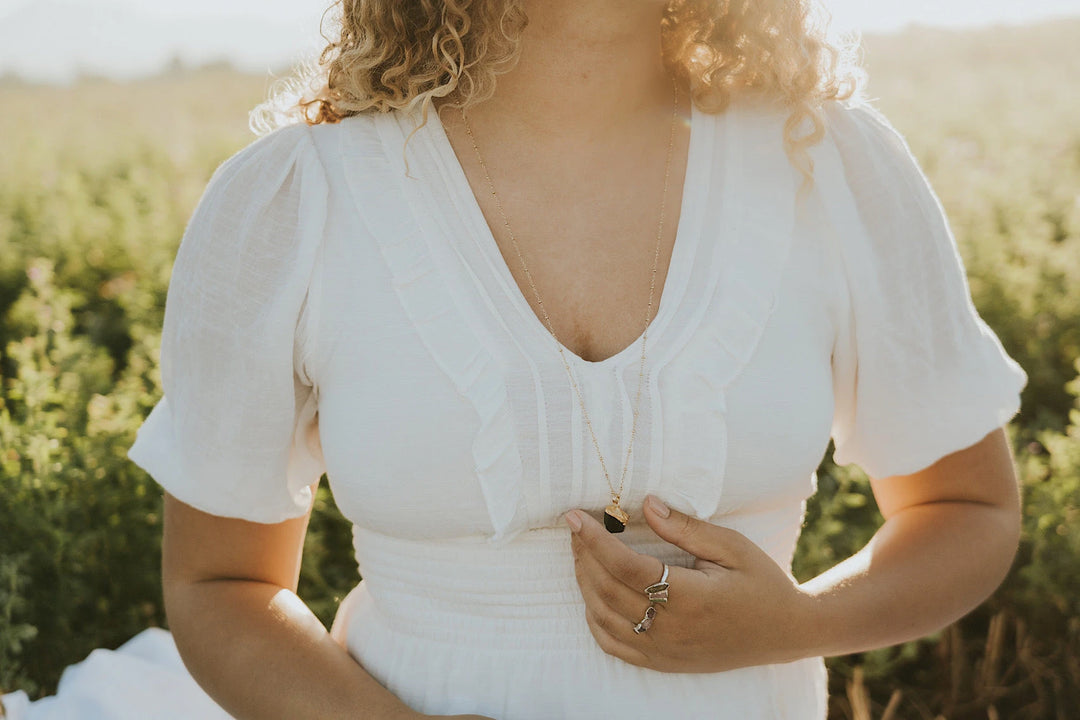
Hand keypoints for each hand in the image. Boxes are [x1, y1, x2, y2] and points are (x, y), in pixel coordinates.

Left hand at [564, 495, 813, 672]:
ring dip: (584, 584)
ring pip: (604, 619)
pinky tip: (593, 593)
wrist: (786, 632)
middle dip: (583, 555)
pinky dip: (595, 619)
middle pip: (608, 590)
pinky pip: (615, 646)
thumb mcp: (732, 546)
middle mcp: (673, 629)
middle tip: (576, 528)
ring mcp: (665, 651)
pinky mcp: (663, 662)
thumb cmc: (761, 583)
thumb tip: (647, 505)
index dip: (594, 540)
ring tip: (581, 553)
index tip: (575, 517)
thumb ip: (686, 528)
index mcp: (691, 597)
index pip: (626, 566)